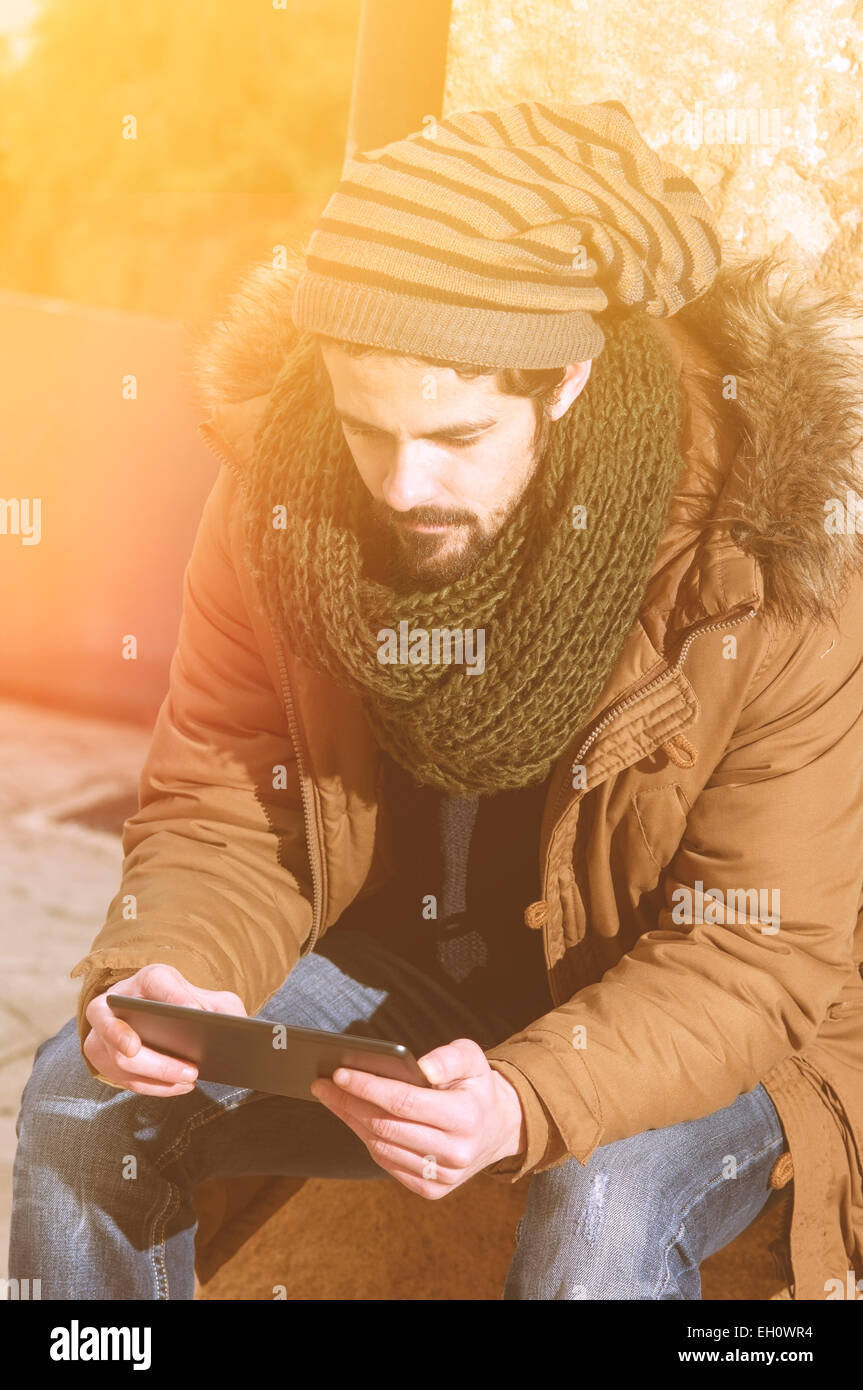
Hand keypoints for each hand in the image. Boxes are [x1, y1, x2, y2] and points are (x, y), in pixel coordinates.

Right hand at [83, 963, 245, 1095]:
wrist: (154, 1014)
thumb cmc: (183, 1005)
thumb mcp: (207, 998)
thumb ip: (222, 1008)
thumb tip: (233, 1028)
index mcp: (146, 979)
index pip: (156, 980)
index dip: (175, 996)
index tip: (195, 1011)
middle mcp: (115, 999)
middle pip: (124, 1028)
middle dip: (159, 1057)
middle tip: (193, 1070)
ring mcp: (101, 1029)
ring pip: (120, 1060)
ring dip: (157, 1075)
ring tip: (190, 1080)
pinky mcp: (100, 1055)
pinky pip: (122, 1078)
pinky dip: (153, 1086)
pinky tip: (179, 1087)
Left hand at [310, 1037, 525, 1198]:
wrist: (497, 1129)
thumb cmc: (475, 1087)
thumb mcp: (472, 1059)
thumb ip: (448, 1057)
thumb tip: (421, 1067)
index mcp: (465, 1117)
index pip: (404, 1102)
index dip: (368, 1087)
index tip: (339, 1072)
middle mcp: (455, 1152)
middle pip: (386, 1127)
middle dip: (349, 1103)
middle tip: (323, 1083)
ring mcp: (443, 1177)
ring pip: (382, 1147)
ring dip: (351, 1121)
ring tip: (332, 1098)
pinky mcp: (432, 1190)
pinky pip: (387, 1164)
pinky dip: (366, 1140)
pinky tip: (354, 1119)